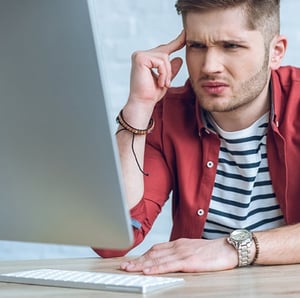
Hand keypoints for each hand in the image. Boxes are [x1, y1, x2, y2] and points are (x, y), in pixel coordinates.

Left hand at [120, 238, 237, 273]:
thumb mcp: (193, 250)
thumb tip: (170, 259)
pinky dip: (156, 268)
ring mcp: (182, 253)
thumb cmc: (213, 251)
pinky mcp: (188, 261)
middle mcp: (177, 246)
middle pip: (152, 253)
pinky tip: (147, 271)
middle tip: (124, 266)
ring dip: (141, 264)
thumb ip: (180, 253)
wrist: (228, 248)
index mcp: (178, 243)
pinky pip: (168, 265)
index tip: (132, 260)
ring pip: (157, 259)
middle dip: (137, 260)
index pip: (156, 249)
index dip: (143, 255)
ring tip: (129, 269)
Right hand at [128, 31, 184, 105]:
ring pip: (164, 58)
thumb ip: (170, 70)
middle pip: (165, 53)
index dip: (176, 42)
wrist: (143, 103)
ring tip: (162, 84)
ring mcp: (140, 55)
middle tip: (166, 84)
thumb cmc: (151, 94)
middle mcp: (141, 55)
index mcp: (146, 59)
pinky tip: (159, 82)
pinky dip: (163, 73)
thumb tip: (179, 58)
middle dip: (169, 70)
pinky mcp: (140, 58)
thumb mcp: (165, 80)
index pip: (164, 49)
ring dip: (167, 73)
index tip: (186, 33)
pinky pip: (161, 62)